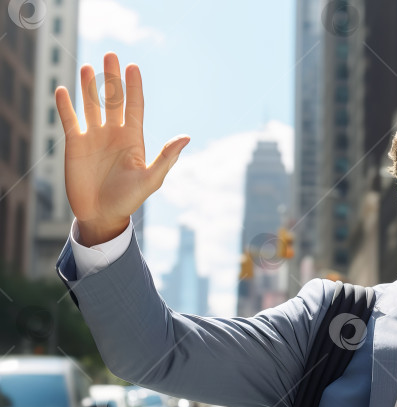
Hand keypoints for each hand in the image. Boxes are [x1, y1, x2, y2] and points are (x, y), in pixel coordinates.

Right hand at [55, 52, 189, 245]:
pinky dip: (66, 105)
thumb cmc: (129, 199)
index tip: (133, 67)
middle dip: (112, 78)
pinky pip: (70, 119)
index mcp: (133, 138)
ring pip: (91, 105)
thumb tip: (186, 137)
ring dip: (89, 87)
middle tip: (111, 55)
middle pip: (113, 99)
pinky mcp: (75, 144)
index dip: (133, 87)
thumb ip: (166, 157)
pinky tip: (63, 90)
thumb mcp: (151, 179)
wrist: (102, 215)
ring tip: (88, 67)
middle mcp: (114, 133)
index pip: (134, 106)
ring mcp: (94, 137)